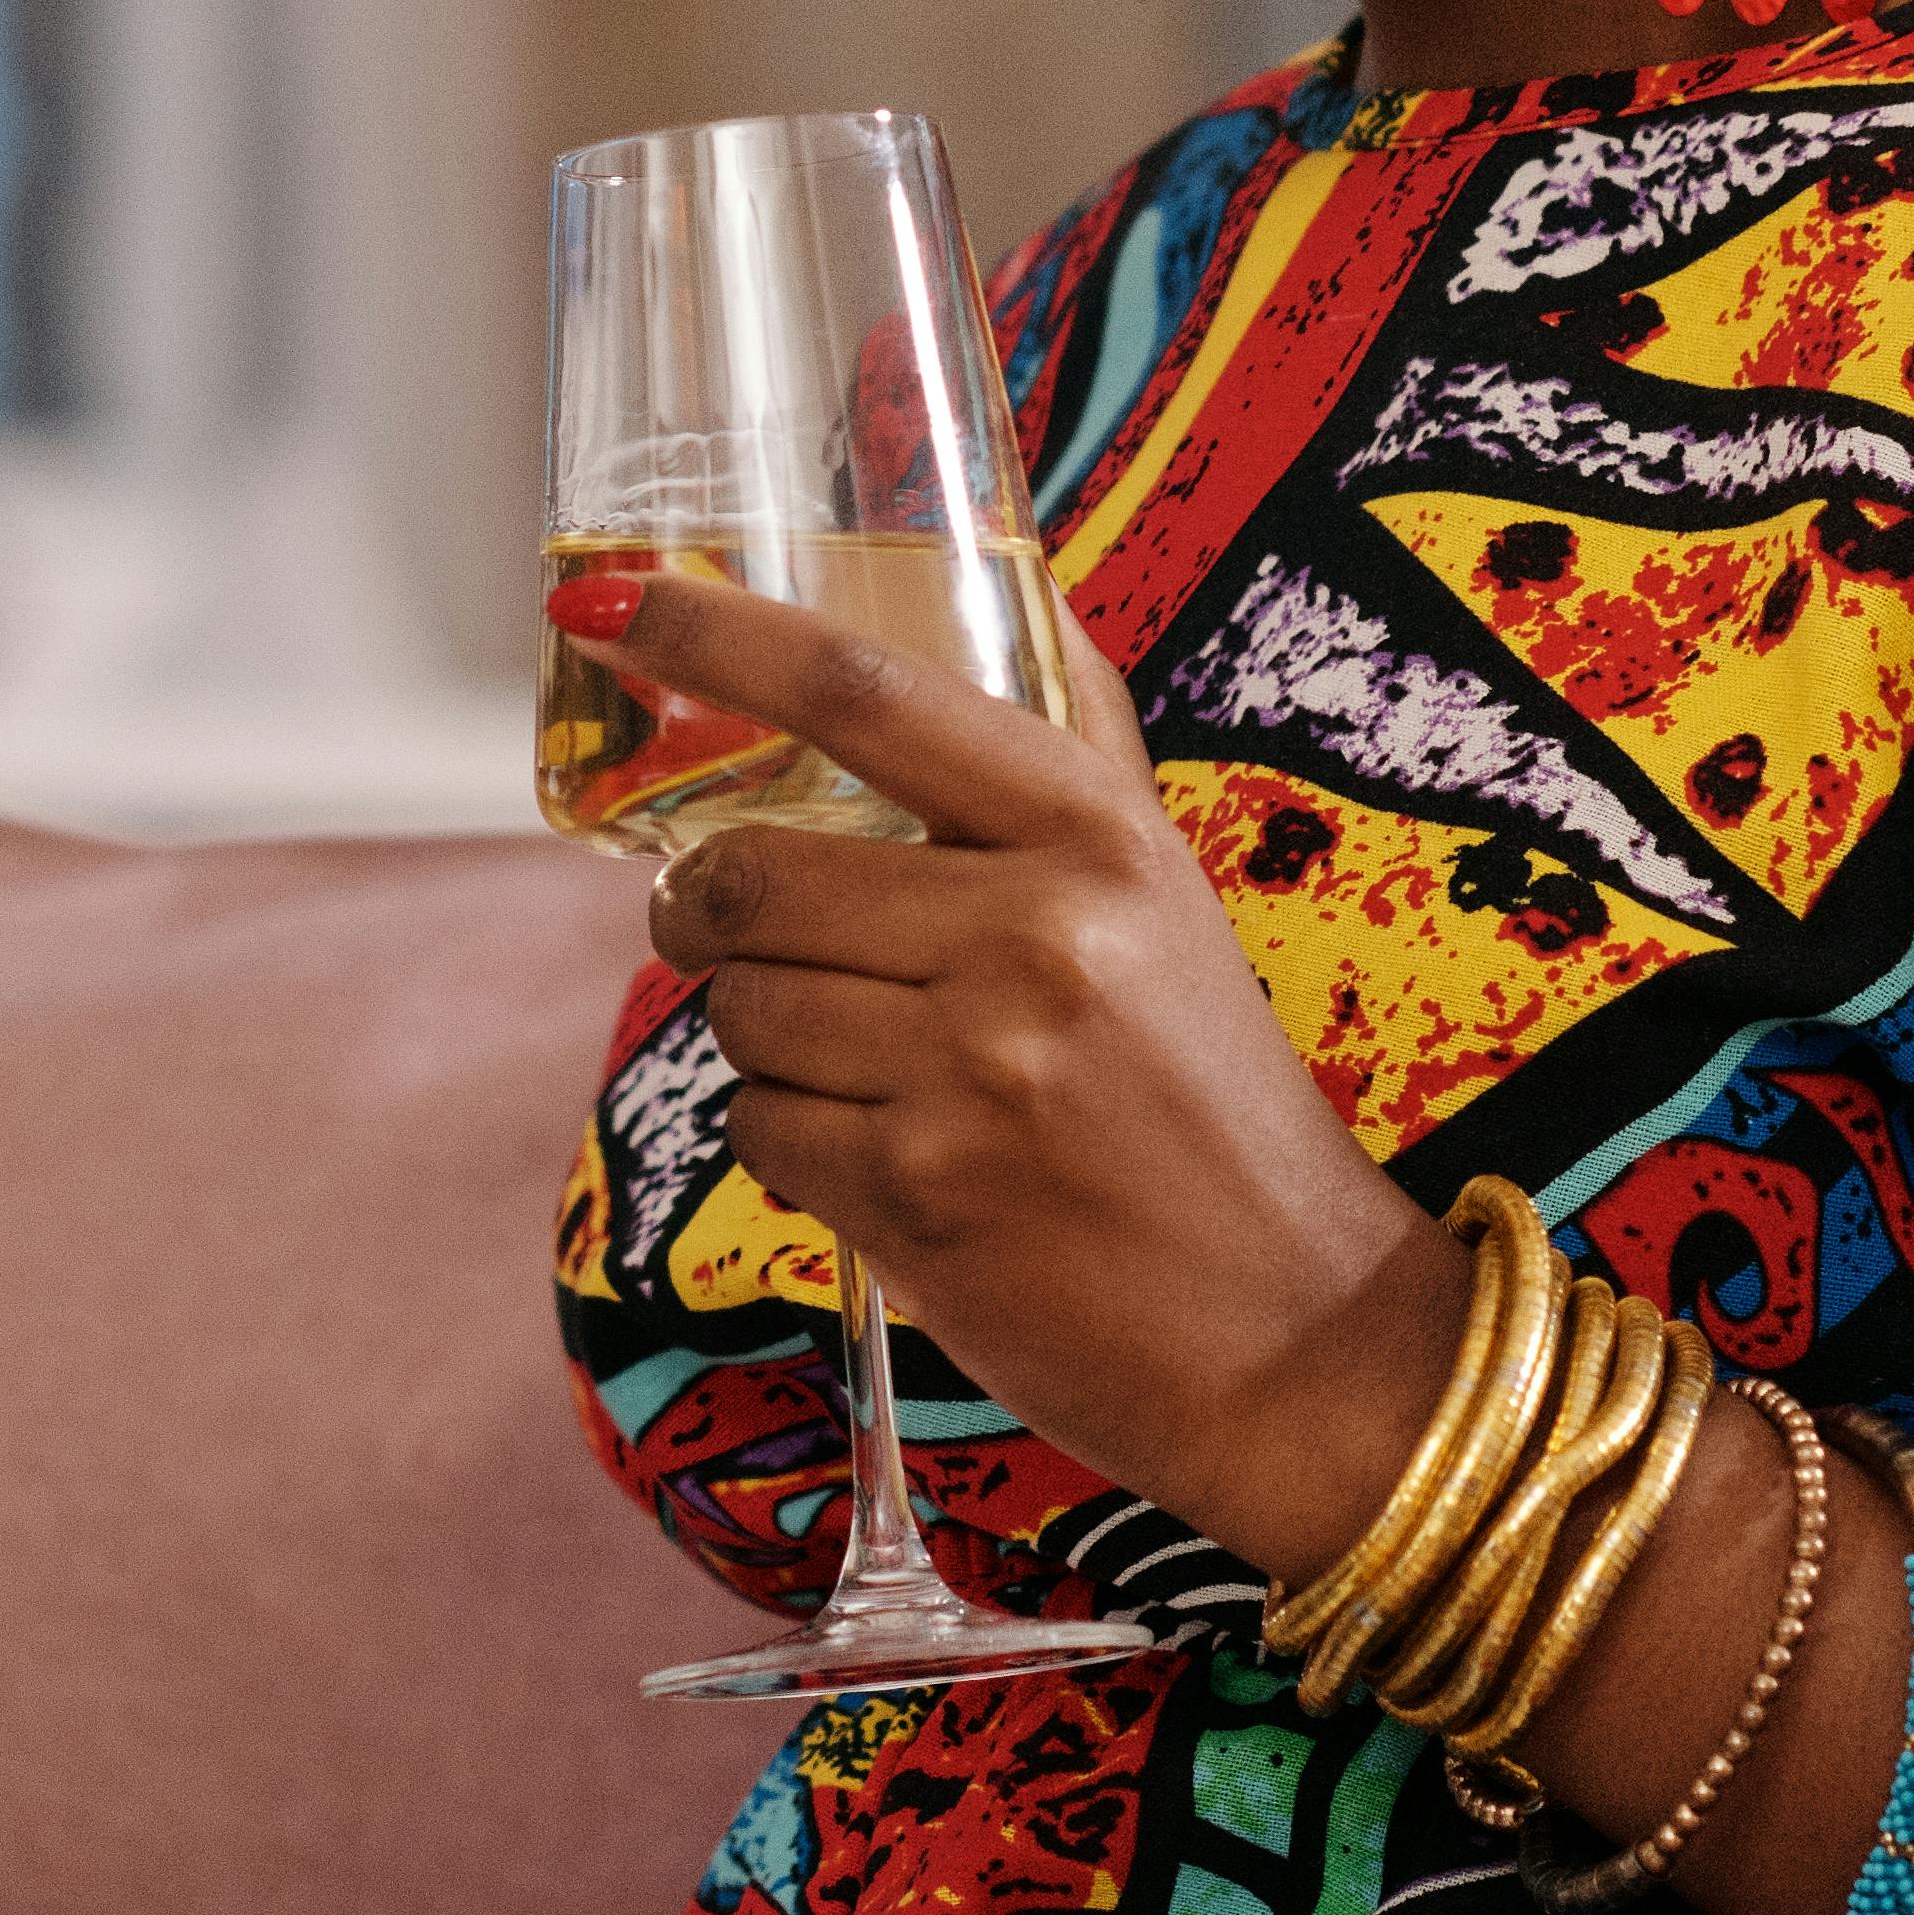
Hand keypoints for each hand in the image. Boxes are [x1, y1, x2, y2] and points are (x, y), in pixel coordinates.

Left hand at [550, 563, 1451, 1565]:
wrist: (1295, 1330)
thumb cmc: (1214, 1103)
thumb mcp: (1171, 901)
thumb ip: (1078, 747)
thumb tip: (1017, 584)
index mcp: (1099, 841)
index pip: (870, 694)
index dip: (722, 638)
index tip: (618, 601)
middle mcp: (1037, 939)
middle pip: (756, 875)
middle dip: (701, 904)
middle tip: (716, 920)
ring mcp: (973, 1073)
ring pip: (743, 1009)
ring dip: (759, 1034)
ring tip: (852, 1061)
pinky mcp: (918, 1199)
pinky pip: (760, 1129)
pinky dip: (787, 1139)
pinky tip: (874, 1150)